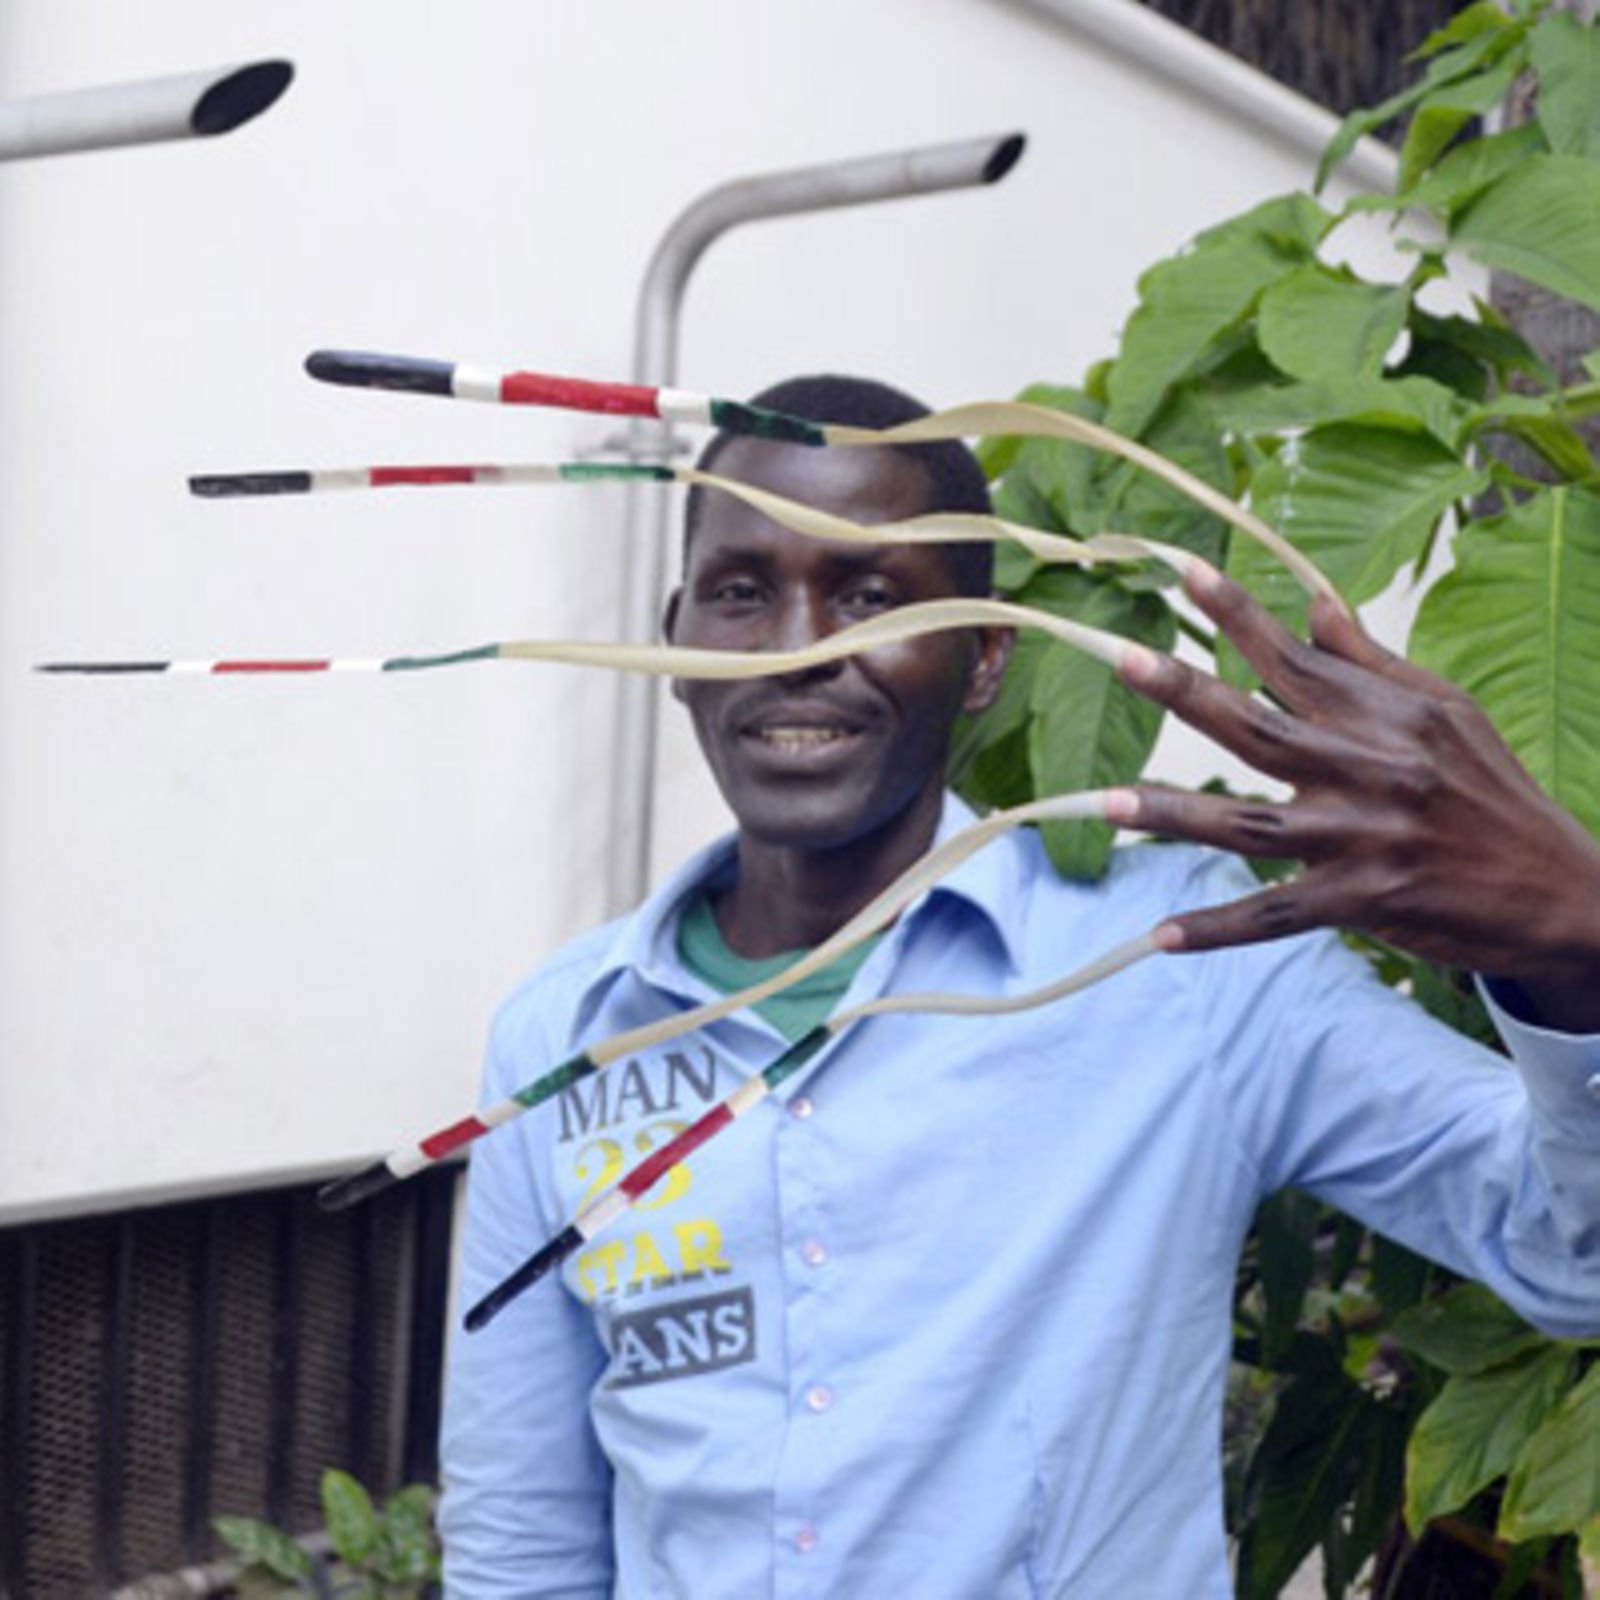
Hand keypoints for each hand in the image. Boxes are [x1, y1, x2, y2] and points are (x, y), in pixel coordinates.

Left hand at [1109, 560, 1599, 1033]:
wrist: (1560, 892)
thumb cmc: (1492, 793)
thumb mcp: (1448, 711)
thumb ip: (1371, 663)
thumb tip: (1315, 601)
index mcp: (1388, 716)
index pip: (1297, 658)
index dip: (1239, 614)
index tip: (1184, 571)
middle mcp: (1372, 770)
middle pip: (1260, 730)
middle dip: (1188, 694)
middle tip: (1124, 660)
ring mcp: (1365, 839)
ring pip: (1251, 825)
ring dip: (1177, 814)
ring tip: (1108, 801)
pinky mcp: (1365, 902)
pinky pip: (1277, 915)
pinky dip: (1221, 928)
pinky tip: (1162, 936)